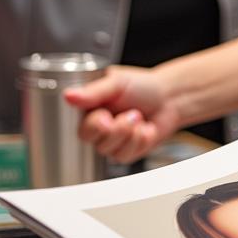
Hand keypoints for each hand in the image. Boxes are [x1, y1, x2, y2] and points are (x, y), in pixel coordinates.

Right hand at [64, 66, 179, 163]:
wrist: (169, 98)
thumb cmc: (142, 86)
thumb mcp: (117, 82)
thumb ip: (92, 92)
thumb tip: (68, 96)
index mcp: (89, 109)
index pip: (82, 128)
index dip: (96, 125)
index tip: (107, 115)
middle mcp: (98, 127)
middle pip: (94, 143)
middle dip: (117, 130)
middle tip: (131, 114)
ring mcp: (112, 141)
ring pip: (111, 151)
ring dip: (132, 134)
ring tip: (139, 117)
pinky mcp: (126, 151)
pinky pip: (126, 155)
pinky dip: (141, 140)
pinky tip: (146, 129)